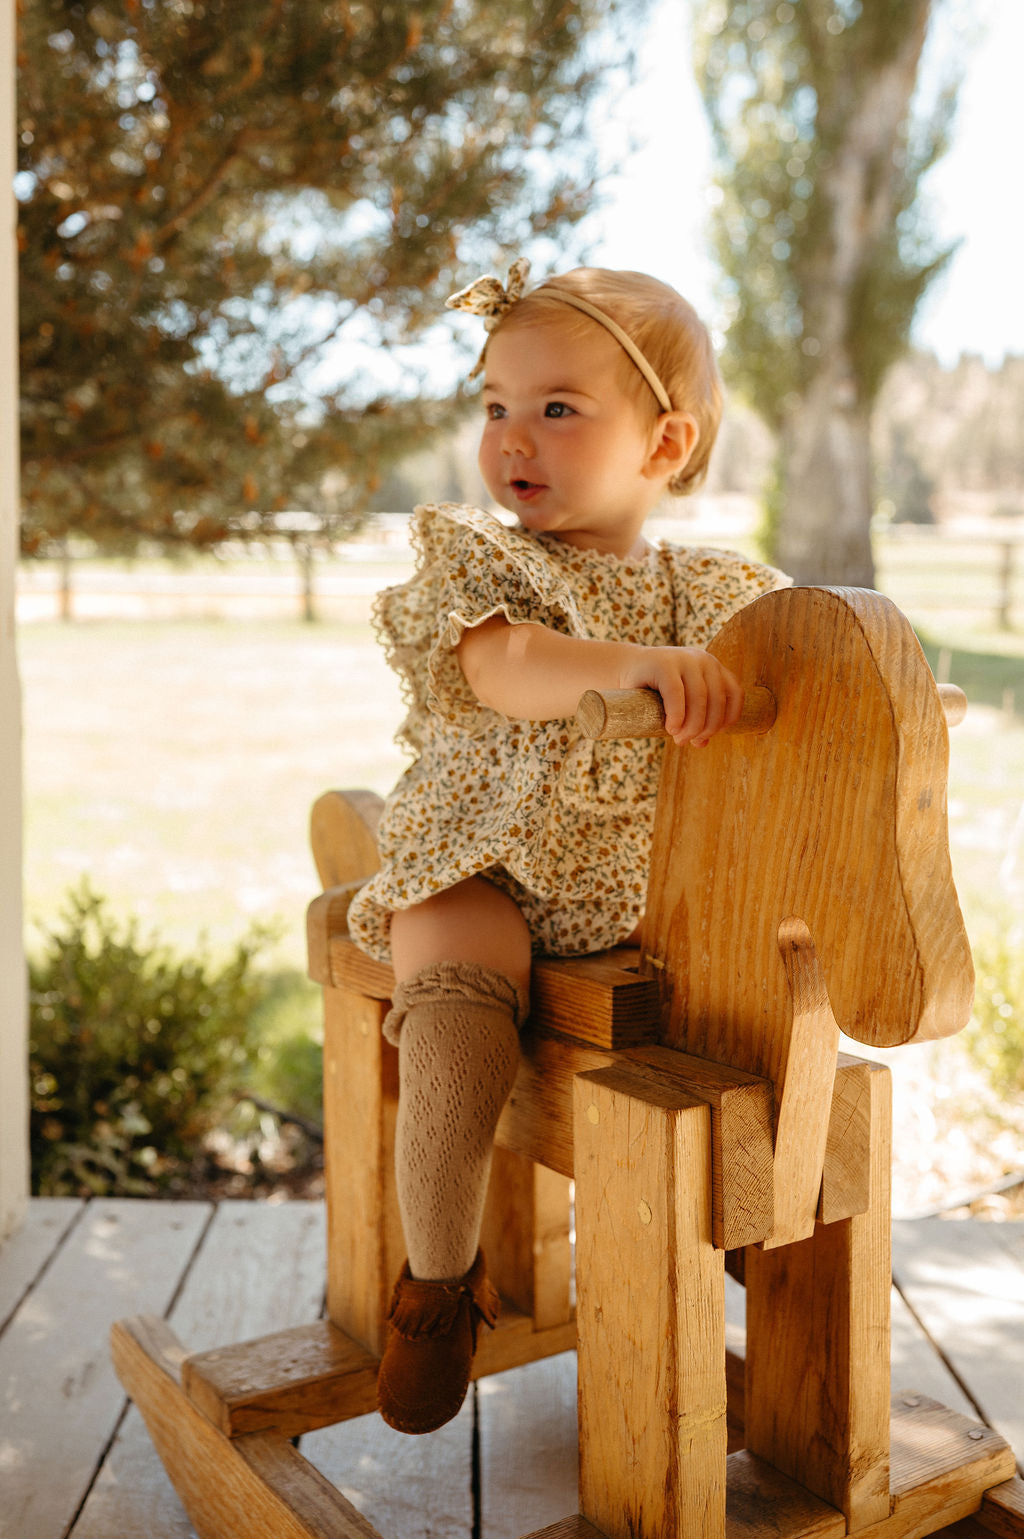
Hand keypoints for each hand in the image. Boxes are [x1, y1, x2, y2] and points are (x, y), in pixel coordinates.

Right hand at [617, 646, 743, 746]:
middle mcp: (704, 660)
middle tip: (688, 741)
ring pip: (700, 698)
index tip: (709, 735)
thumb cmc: (654, 691)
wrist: (625, 669)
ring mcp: (684, 659)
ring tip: (679, 739)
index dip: (727, 718)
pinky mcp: (664, 663)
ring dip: (692, 725)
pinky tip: (671, 728)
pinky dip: (677, 715)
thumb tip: (702, 743)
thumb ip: (694, 719)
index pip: (734, 693)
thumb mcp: (681, 704)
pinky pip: (677, 694)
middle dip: (705, 727)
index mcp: (713, 668)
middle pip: (717, 700)